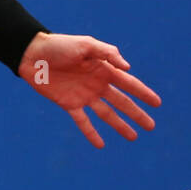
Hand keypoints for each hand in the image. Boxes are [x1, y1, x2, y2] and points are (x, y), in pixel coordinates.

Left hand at [18, 32, 160, 147]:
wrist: (33, 54)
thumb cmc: (60, 45)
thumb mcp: (86, 44)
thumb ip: (107, 53)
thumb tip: (127, 67)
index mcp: (104, 69)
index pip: (129, 84)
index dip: (143, 93)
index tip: (157, 104)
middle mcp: (97, 84)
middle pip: (122, 102)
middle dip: (137, 114)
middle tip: (151, 126)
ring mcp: (84, 95)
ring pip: (106, 114)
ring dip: (120, 125)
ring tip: (133, 137)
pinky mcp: (69, 104)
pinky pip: (83, 121)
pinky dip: (91, 133)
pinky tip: (100, 145)